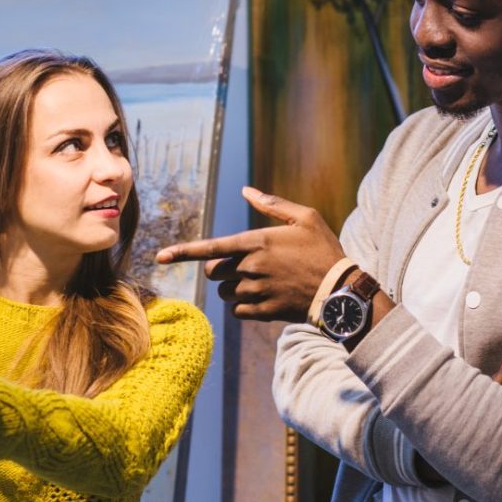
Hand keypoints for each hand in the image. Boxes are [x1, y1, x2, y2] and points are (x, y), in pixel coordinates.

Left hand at [155, 187, 343, 321]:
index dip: (182, 252)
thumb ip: (271, 204)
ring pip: (224, 292)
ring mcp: (255, 292)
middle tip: (244, 266)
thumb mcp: (305, 217)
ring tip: (262, 281)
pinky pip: (236, 311)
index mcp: (256, 242)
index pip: (209, 247)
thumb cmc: (324, 249)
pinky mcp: (262, 312)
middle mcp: (250, 268)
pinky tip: (264, 297)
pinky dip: (244, 305)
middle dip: (219, 269)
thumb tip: (245, 190)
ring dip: (233, 287)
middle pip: (212, 271)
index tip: (160, 256)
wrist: (341, 290)